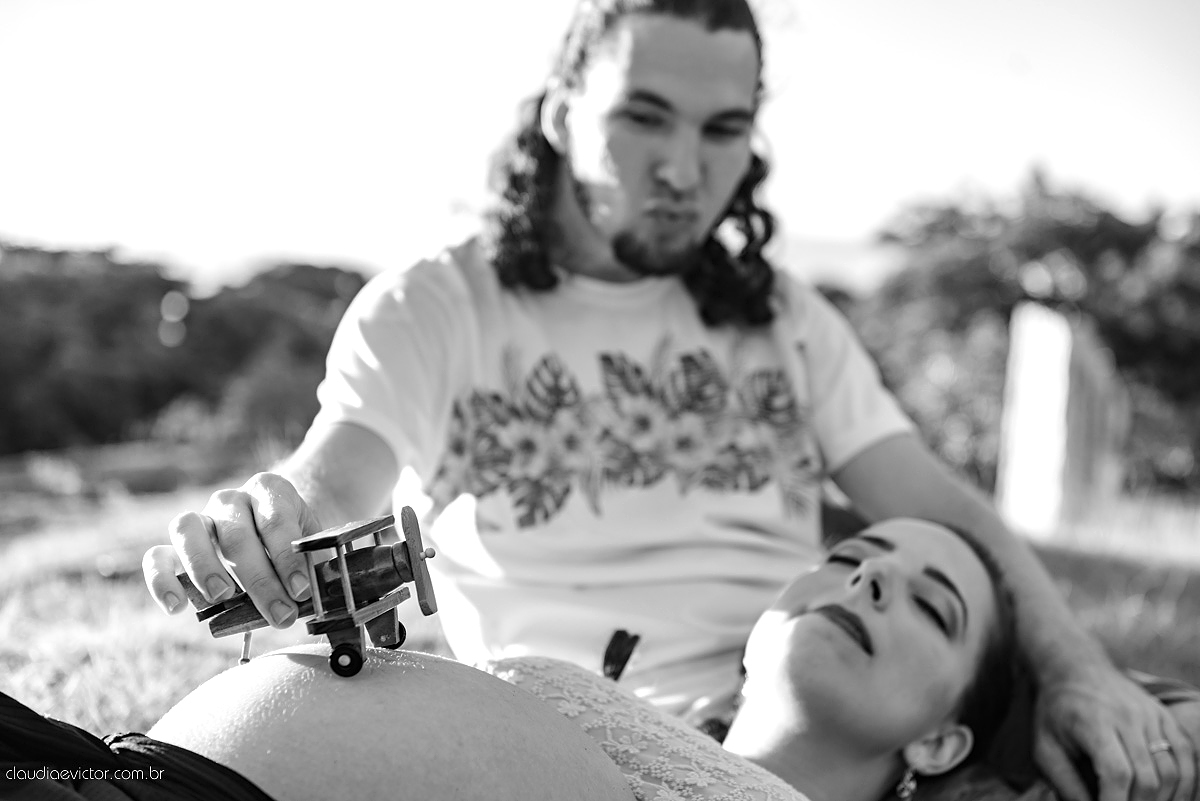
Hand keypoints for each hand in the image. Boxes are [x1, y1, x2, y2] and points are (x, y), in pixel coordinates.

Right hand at [142, 473, 323, 629]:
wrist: (278, 528)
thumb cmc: (297, 540)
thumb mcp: (314, 544)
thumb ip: (314, 564)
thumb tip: (317, 593)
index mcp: (269, 490)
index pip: (276, 520)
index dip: (288, 557)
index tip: (302, 590)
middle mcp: (231, 500)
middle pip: (236, 533)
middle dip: (259, 579)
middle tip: (280, 613)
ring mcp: (201, 519)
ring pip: (188, 531)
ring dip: (205, 567)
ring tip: (224, 597)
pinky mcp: (176, 546)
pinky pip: (157, 556)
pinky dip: (161, 580)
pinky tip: (176, 607)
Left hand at [1034, 665, 1197, 800]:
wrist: (1075, 667)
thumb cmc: (1056, 711)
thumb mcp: (1045, 746)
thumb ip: (1065, 782)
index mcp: (1094, 723)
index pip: (1117, 773)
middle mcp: (1127, 717)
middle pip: (1148, 778)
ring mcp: (1150, 714)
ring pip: (1171, 771)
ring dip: (1162, 799)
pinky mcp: (1164, 715)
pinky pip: (1185, 754)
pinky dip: (1183, 781)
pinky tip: (1168, 795)